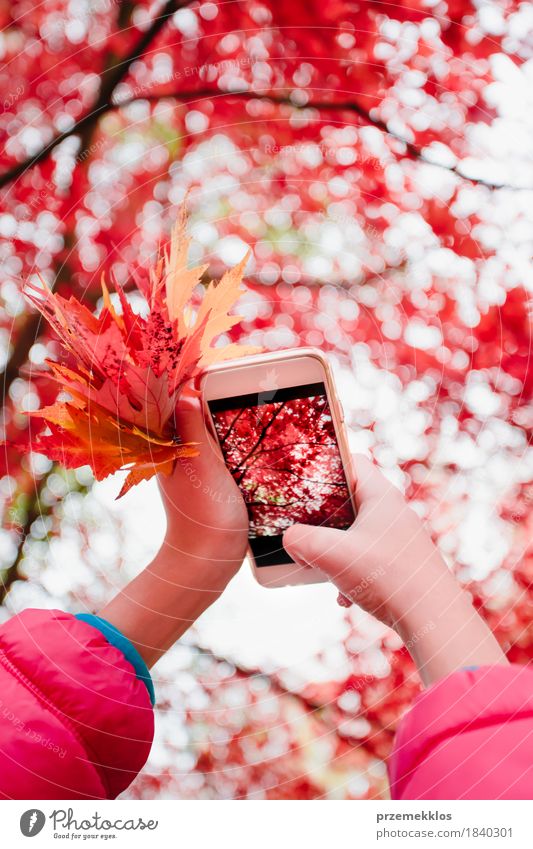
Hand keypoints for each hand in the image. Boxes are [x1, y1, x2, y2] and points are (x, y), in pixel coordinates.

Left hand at [101, 393, 247, 666]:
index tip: (228, 363)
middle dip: (221, 391)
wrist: (207, 562)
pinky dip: (238, 436)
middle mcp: (180, 449)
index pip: (179, 396)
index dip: (200, 376)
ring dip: (233, 413)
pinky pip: (223, 447)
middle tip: (253, 377)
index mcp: (171, 442)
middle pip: (198, 408)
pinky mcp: (212, 477)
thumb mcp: (202, 466)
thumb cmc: (203, 515)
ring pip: (213, 427)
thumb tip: (185, 389)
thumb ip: (192, 427)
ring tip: (261, 397)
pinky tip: (260, 432)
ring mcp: (196, 464)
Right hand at [283, 455, 507, 684]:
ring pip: (357, 533)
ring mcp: (401, 539)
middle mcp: (394, 512)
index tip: (303, 485)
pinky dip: (353, 573)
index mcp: (381, 496)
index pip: (351, 462)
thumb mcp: (330, 555)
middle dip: (324, 519)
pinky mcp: (403, 564)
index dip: (325, 467)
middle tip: (306, 531)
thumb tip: (291, 541)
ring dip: (336, 551)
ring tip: (325, 569)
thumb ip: (299, 540)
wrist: (433, 620)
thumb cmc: (387, 578)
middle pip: (350, 501)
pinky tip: (346, 597)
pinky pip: (369, 559)